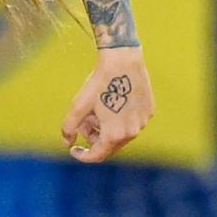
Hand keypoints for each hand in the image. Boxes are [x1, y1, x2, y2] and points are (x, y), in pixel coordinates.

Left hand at [62, 46, 154, 163]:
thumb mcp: (78, 106)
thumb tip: (67, 143)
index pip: (97, 155)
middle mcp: (132, 132)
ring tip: (99, 108)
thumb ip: (69, 128)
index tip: (73, 149)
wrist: (123, 61)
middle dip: (93, 136)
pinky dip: (120, 118)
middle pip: (108, 145)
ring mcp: (143, 122)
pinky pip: (131, 122)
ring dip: (106, 127)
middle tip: (85, 119)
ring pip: (121, 133)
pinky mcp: (149, 111)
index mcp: (114, 135)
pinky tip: (113, 100)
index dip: (83, 155)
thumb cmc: (98, 84)